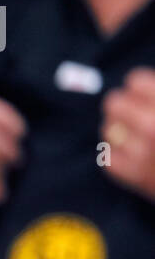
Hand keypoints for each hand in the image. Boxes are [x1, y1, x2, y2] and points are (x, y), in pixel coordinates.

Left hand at [101, 67, 154, 202]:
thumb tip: (140, 87)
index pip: (134, 82)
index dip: (140, 88)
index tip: (143, 95)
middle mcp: (152, 126)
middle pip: (114, 103)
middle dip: (125, 107)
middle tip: (134, 113)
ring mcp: (142, 153)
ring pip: (108, 129)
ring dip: (119, 130)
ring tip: (135, 134)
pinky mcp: (135, 176)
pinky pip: (109, 156)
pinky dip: (119, 154)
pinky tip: (133, 153)